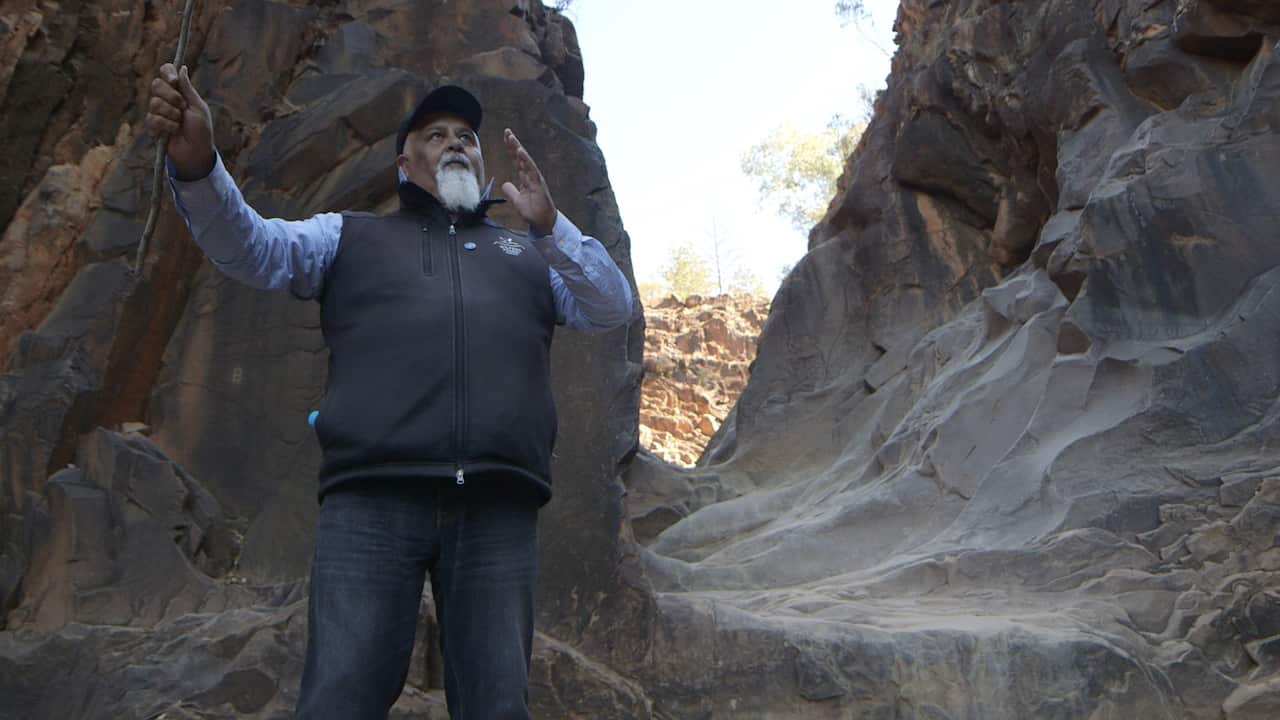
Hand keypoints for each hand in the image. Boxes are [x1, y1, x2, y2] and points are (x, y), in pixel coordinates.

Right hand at [144, 63, 214, 180]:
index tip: (173, 80)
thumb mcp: (198, 107)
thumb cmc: (201, 131)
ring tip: (180, 124)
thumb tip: (182, 68)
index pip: (165, 73)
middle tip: (182, 108)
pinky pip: (152, 119)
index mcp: (178, 92)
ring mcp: (157, 112)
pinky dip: (166, 126)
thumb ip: (188, 89)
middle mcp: (165, 99)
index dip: (167, 72)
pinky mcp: (152, 126)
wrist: (196, 152)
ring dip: (171, 114)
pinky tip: (172, 132)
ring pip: (154, 103)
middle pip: (156, 85)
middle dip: (171, 97)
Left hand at [500, 129, 557, 235]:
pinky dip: (526, 160)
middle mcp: (530, 175)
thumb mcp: (517, 200)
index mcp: (525, 177)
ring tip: (512, 138)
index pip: (516, 160)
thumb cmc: (533, 211)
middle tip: (507, 131)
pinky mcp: (539, 183)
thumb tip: (505, 183)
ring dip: (518, 148)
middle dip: (514, 144)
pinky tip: (520, 151)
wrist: (542, 222)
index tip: (505, 138)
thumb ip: (511, 191)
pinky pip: (532, 169)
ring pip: (525, 160)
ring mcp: (535, 178)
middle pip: (520, 157)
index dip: (510, 149)